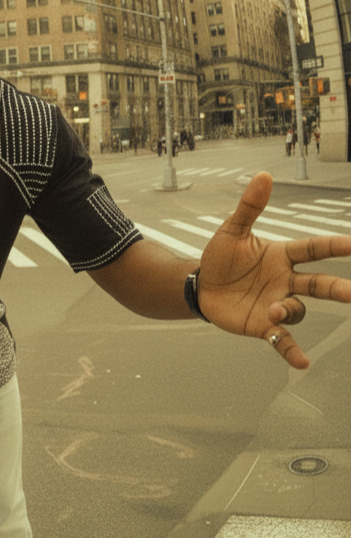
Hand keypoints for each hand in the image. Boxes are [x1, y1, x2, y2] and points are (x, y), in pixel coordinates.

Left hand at [199, 171, 350, 367]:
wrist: (201, 286)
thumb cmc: (220, 257)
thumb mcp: (232, 230)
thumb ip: (249, 206)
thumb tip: (264, 175)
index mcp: (282, 256)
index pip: (313, 249)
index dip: (333, 246)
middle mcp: (286, 281)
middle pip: (318, 284)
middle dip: (336, 288)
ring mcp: (277, 304)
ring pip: (298, 310)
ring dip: (290, 311)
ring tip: (275, 310)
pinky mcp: (264, 325)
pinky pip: (283, 340)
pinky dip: (292, 351)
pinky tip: (302, 363)